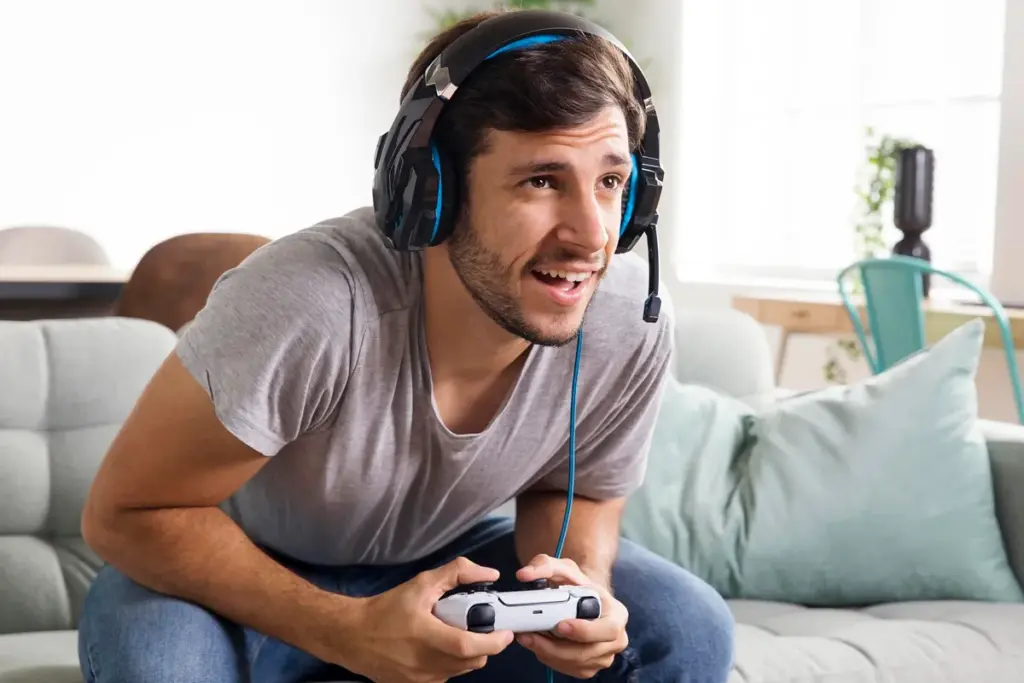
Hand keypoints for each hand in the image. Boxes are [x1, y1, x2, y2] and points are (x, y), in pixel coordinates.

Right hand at [337, 557, 513, 682]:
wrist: (352, 634)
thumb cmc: (386, 608)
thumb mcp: (421, 583)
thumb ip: (457, 573)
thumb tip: (489, 574)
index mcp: (427, 636)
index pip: (469, 646)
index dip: (493, 642)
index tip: (506, 632)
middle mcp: (425, 663)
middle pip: (471, 662)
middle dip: (484, 647)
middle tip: (482, 629)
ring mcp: (420, 679)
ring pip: (460, 671)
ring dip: (467, 656)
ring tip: (457, 635)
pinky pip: (444, 677)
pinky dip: (450, 664)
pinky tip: (439, 649)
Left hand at [515, 555, 628, 679]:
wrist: (582, 600)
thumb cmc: (577, 585)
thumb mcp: (564, 569)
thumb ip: (545, 566)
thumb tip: (524, 574)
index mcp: (617, 614)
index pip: (607, 629)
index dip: (584, 631)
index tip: (560, 625)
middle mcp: (616, 639)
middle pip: (587, 652)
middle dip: (556, 647)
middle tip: (531, 636)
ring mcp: (604, 656)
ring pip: (575, 663)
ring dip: (548, 653)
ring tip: (528, 637)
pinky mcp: (590, 667)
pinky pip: (569, 669)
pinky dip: (550, 659)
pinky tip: (539, 644)